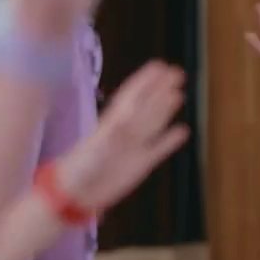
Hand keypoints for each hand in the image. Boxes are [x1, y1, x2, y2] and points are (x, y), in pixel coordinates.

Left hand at [54, 62, 189, 212]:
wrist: (76, 195)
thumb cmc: (79, 170)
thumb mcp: (94, 150)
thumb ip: (112, 135)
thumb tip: (128, 117)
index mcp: (112, 123)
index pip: (132, 96)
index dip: (145, 80)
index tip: (159, 65)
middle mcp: (125, 132)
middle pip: (146, 105)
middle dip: (160, 88)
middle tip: (177, 73)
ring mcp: (133, 147)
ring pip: (153, 123)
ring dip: (166, 108)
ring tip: (180, 94)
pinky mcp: (140, 165)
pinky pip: (159, 148)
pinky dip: (171, 140)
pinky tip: (183, 130)